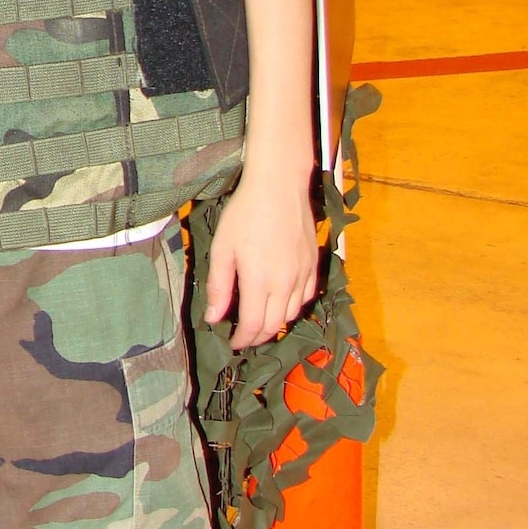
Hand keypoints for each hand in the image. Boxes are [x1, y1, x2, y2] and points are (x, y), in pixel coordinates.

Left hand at [203, 173, 317, 348]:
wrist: (279, 185)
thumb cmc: (245, 213)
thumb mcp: (222, 248)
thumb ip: (219, 286)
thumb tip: (214, 318)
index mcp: (260, 282)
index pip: (253, 326)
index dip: (242, 340)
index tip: (232, 343)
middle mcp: (285, 284)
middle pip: (274, 325)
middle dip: (258, 337)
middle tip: (244, 336)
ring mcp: (303, 274)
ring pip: (292, 314)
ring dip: (276, 324)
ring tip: (260, 322)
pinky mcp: (313, 264)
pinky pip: (307, 296)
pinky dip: (294, 307)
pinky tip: (282, 302)